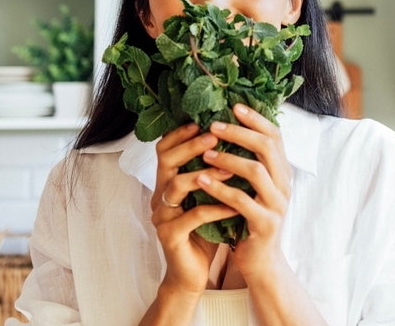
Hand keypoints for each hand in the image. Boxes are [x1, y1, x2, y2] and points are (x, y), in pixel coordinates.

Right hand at [151, 123, 237, 296]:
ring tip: (230, 168)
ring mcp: (162, 215)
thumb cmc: (202, 230)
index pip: (165, 148)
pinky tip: (235, 205)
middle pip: (166, 159)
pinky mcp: (170, 236)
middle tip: (215, 136)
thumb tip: (235, 139)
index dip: (181, 133)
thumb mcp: (206, 196)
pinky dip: (216, 207)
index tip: (205, 121)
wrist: (191, 274)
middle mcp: (159, 194)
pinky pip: (192, 216)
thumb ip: (211, 172)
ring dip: (205, 173)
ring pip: (176, 185)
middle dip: (191, 145)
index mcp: (166, 181)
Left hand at [196, 104, 291, 280]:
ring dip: (228, 159)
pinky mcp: (265, 225)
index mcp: (282, 171)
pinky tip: (202, 181)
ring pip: (256, 171)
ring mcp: (277, 205)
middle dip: (239, 133)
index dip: (256, 118)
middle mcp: (284, 184)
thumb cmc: (251, 217)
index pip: (275, 135)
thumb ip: (249, 159)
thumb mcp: (254, 186)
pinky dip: (221, 189)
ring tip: (205, 153)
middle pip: (267, 147)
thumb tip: (229, 125)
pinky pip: (242, 201)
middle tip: (214, 126)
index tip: (234, 106)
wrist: (260, 261)